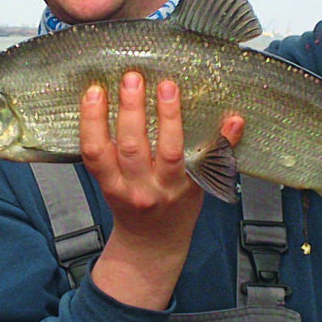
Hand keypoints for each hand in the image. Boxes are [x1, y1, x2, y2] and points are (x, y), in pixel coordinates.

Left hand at [81, 72, 242, 310]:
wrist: (151, 243)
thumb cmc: (180, 209)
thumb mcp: (205, 184)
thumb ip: (218, 151)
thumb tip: (236, 119)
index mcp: (174, 187)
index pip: (171, 151)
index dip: (169, 118)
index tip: (168, 87)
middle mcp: (143, 188)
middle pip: (133, 147)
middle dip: (131, 109)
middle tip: (132, 77)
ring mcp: (118, 187)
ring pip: (102, 151)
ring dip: (98, 117)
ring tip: (98, 88)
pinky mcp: (100, 183)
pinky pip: (88, 155)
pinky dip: (85, 128)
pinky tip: (88, 103)